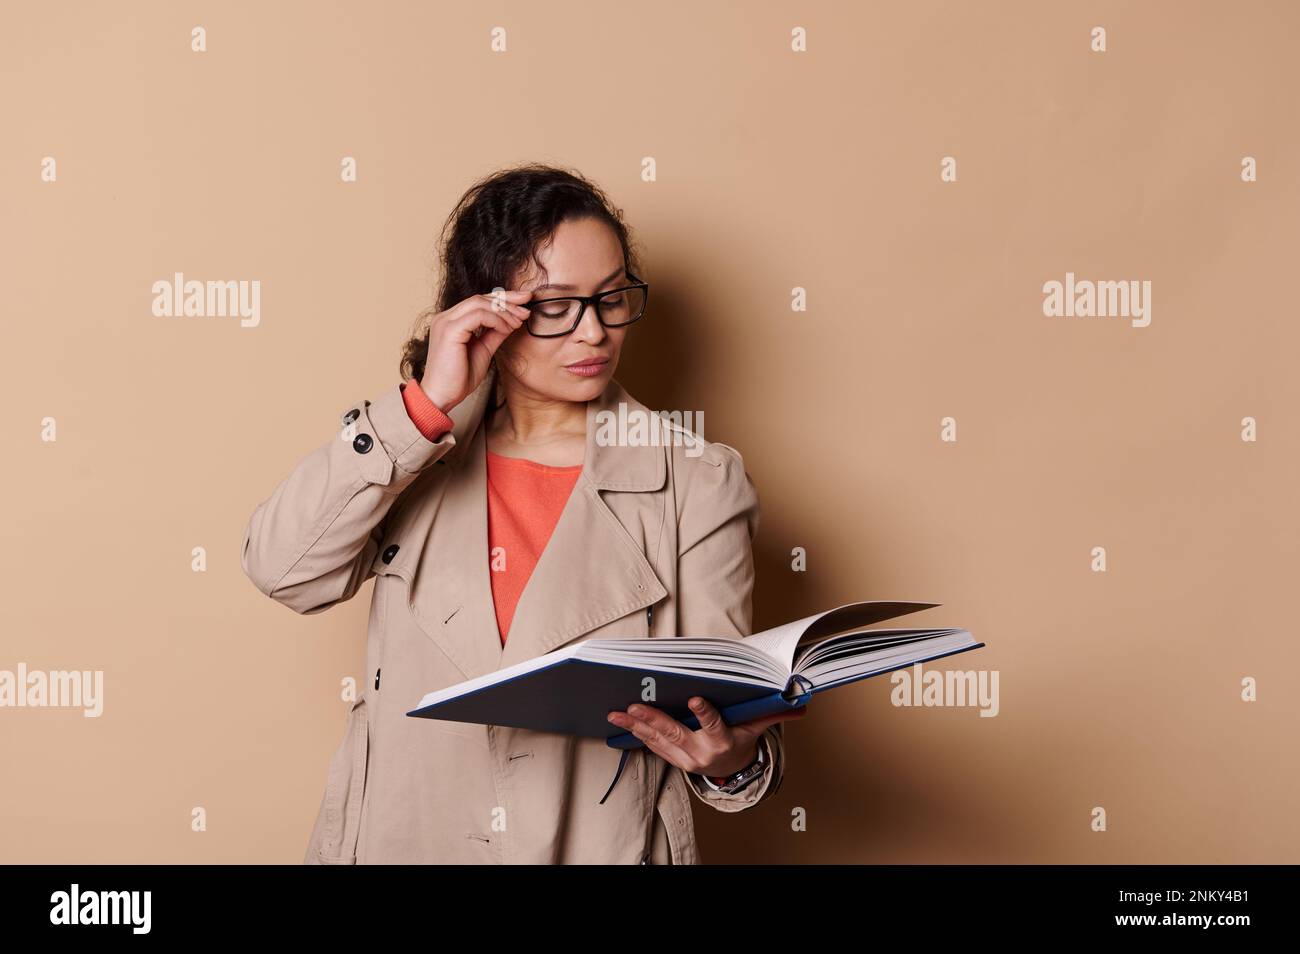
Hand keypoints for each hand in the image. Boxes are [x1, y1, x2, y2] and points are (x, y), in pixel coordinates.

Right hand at [419, 288, 531, 411]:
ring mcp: (445, 322)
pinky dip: (496, 320)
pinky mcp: (449, 330)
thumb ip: (494, 334)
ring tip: (519, 322)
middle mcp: (446, 317)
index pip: (478, 301)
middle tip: (527, 307)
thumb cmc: (459, 378)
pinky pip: (478, 315)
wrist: (442, 397)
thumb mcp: (483, 350)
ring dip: (504, 311)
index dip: (503, 299)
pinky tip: (507, 329)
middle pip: (480, 297)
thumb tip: (512, 322)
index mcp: (451, 320)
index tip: (524, 302)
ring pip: (480, 303)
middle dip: (507, 300)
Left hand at [606, 697, 807, 779]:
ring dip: (636, 726)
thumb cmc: (741, 740)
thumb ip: (771, 713)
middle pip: (675, 733)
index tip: (695, 700)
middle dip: (653, 719)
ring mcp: (684, 758)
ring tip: (618, 713)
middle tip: (634, 706)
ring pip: (658, 740)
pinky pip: (653, 747)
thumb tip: (800, 704)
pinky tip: (623, 722)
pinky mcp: (673, 759)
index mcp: (722, 741)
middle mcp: (701, 752)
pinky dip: (638, 734)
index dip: (704, 713)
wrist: (731, 771)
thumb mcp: (756, 727)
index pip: (714, 725)